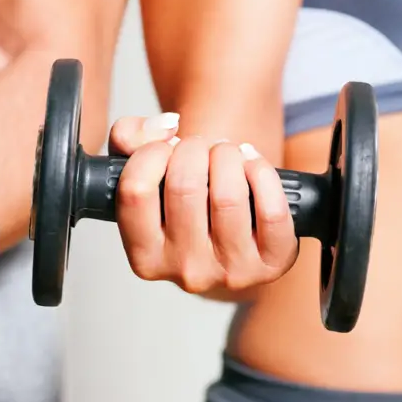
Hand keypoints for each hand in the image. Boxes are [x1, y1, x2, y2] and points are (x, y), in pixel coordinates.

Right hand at [108, 114, 298, 292]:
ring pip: (228, 196)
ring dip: (228, 156)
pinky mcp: (273, 263)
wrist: (233, 232)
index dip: (150, 154)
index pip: (136, 192)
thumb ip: (129, 136)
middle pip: (184, 187)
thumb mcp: (140, 171)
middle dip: (194, 149)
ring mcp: (231, 272)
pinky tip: (252, 167)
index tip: (164, 148)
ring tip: (226, 154)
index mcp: (145, 258)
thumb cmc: (183, 198)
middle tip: (200, 148)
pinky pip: (271, 211)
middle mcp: (185, 271)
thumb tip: (166, 129)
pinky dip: (263, 174)